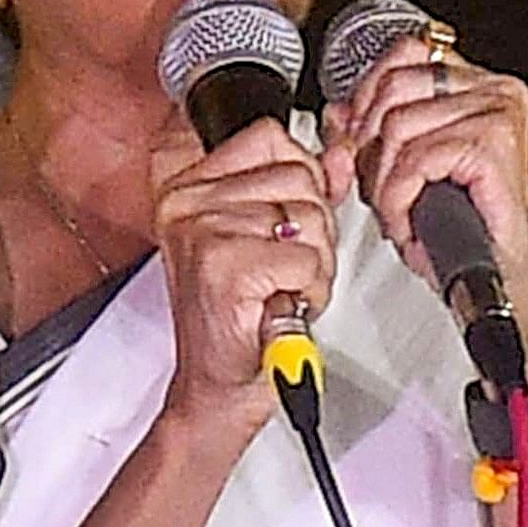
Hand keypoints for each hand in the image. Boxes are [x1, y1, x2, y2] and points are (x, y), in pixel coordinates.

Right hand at [147, 116, 334, 435]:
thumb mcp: (270, 236)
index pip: (271, 138)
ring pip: (308, 218)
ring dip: (314, 262)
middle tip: (284, 267)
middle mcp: (187, 202)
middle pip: (298, 176)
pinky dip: (310, 289)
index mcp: (187, 185)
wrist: (219, 388)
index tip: (291, 218)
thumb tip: (340, 153)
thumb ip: (304, 186)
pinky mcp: (225, 265)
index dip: (303, 177)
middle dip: (314, 228)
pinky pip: (306, 258)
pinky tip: (282, 304)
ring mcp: (203, 231)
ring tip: (282, 286)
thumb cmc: (240, 316)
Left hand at [320, 31, 527, 389]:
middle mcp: (492, 88)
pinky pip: (416, 158)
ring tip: (399, 211)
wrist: (494, 279)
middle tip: (379, 189)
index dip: (366, 97)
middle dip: (369, 145)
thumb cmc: (455, 226)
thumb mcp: (395, 167)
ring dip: (384, 181)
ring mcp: (497, 111)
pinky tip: (408, 220)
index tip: (357, 139)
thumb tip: (336, 112)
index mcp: (473, 81)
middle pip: (392, 88)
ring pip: (399, 125)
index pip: (403, 54)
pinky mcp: (493, 143)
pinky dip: (399, 196)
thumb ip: (362, 131)